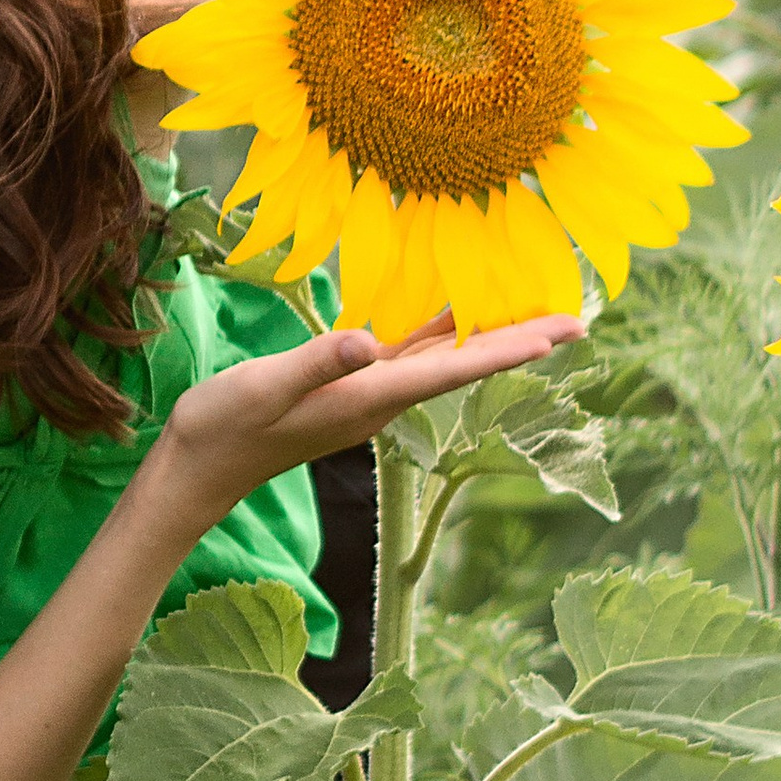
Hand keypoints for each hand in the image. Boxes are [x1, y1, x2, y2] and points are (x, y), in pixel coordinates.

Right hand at [154, 310, 577, 527]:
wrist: (198, 465)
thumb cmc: (224, 424)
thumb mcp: (265, 385)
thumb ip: (317, 362)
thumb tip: (368, 341)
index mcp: (370, 395)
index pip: (454, 368)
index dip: (510, 347)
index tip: (561, 334)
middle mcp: (381, 397)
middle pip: (465, 364)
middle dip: (522, 341)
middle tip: (581, 320)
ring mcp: (368, 394)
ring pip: (444, 358)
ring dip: (492, 336)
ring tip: (539, 315)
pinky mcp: (350, 386)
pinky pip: (410, 354)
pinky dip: (443, 333)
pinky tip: (459, 315)